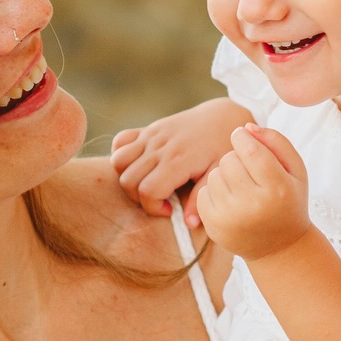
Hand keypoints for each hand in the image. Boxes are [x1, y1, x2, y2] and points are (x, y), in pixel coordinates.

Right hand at [111, 98, 252, 224]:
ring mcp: (151, 136)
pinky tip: (139, 166)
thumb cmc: (222, 147)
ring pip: (118, 161)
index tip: (170, 208)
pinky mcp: (147, 129)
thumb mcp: (218, 173)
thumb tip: (189, 223)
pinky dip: (122, 156)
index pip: (148, 191)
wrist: (222, 117)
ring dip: (127, 178)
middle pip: (128, 180)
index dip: (153, 207)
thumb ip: (201, 197)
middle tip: (160, 199)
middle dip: (139, 198)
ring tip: (148, 184)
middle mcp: (159, 147)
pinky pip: (120, 141)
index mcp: (178, 161)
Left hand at [194, 124, 309, 259]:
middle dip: (236, 158)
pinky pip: (203, 192)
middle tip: (248, 170)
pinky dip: (214, 191)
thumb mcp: (296, 170)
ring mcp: (231, 218)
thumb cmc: (289, 202)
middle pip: (229, 160)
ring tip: (240, 186)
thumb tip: (245, 128)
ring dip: (224, 175)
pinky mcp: (214, 227)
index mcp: (278, 189)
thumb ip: (276, 142)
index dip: (242, 138)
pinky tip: (230, 199)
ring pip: (214, 175)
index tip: (241, 136)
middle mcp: (253, 205)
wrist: (280, 248)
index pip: (250, 151)